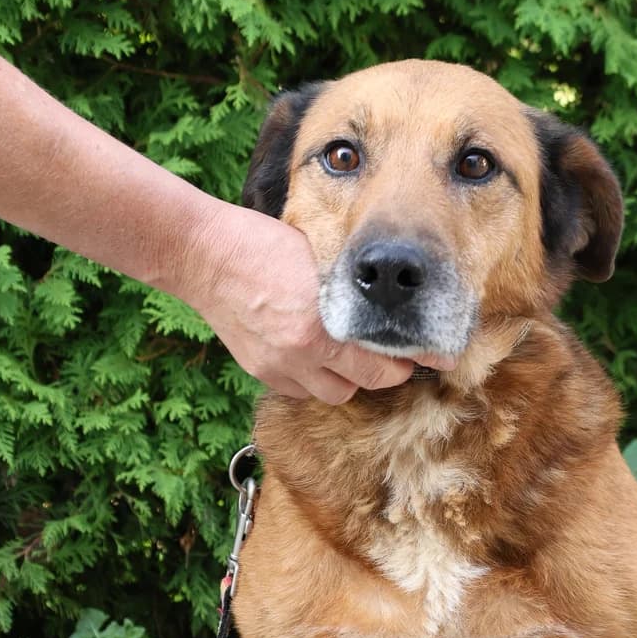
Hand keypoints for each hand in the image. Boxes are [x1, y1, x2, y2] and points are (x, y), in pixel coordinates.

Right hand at [192, 202, 444, 400]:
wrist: (202, 255)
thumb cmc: (263, 243)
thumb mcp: (320, 256)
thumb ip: (353, 287)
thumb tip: (397, 300)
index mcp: (321, 324)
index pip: (383, 360)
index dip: (413, 358)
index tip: (434, 354)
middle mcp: (302, 352)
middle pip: (365, 383)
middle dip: (386, 371)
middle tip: (397, 353)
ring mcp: (279, 366)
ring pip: (335, 394)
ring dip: (350, 379)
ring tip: (354, 354)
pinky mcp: (260, 370)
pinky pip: (301, 390)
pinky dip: (315, 378)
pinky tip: (317, 354)